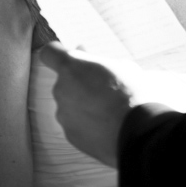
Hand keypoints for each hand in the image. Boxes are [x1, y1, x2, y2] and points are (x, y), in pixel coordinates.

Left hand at [40, 43, 141, 167]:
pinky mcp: (70, 135)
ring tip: (106, 108)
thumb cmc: (130, 90)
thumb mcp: (118, 64)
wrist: (136, 128)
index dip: (57, 53)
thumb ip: (95, 59)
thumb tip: (83, 52)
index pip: (49, 53)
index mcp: (71, 66)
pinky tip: (105, 123)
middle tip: (101, 84)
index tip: (70, 56)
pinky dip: (86, 122)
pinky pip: (74, 123)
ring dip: (82, 103)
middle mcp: (61, 89)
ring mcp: (63, 114)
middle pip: (63, 81)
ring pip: (69, 103)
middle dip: (78, 81)